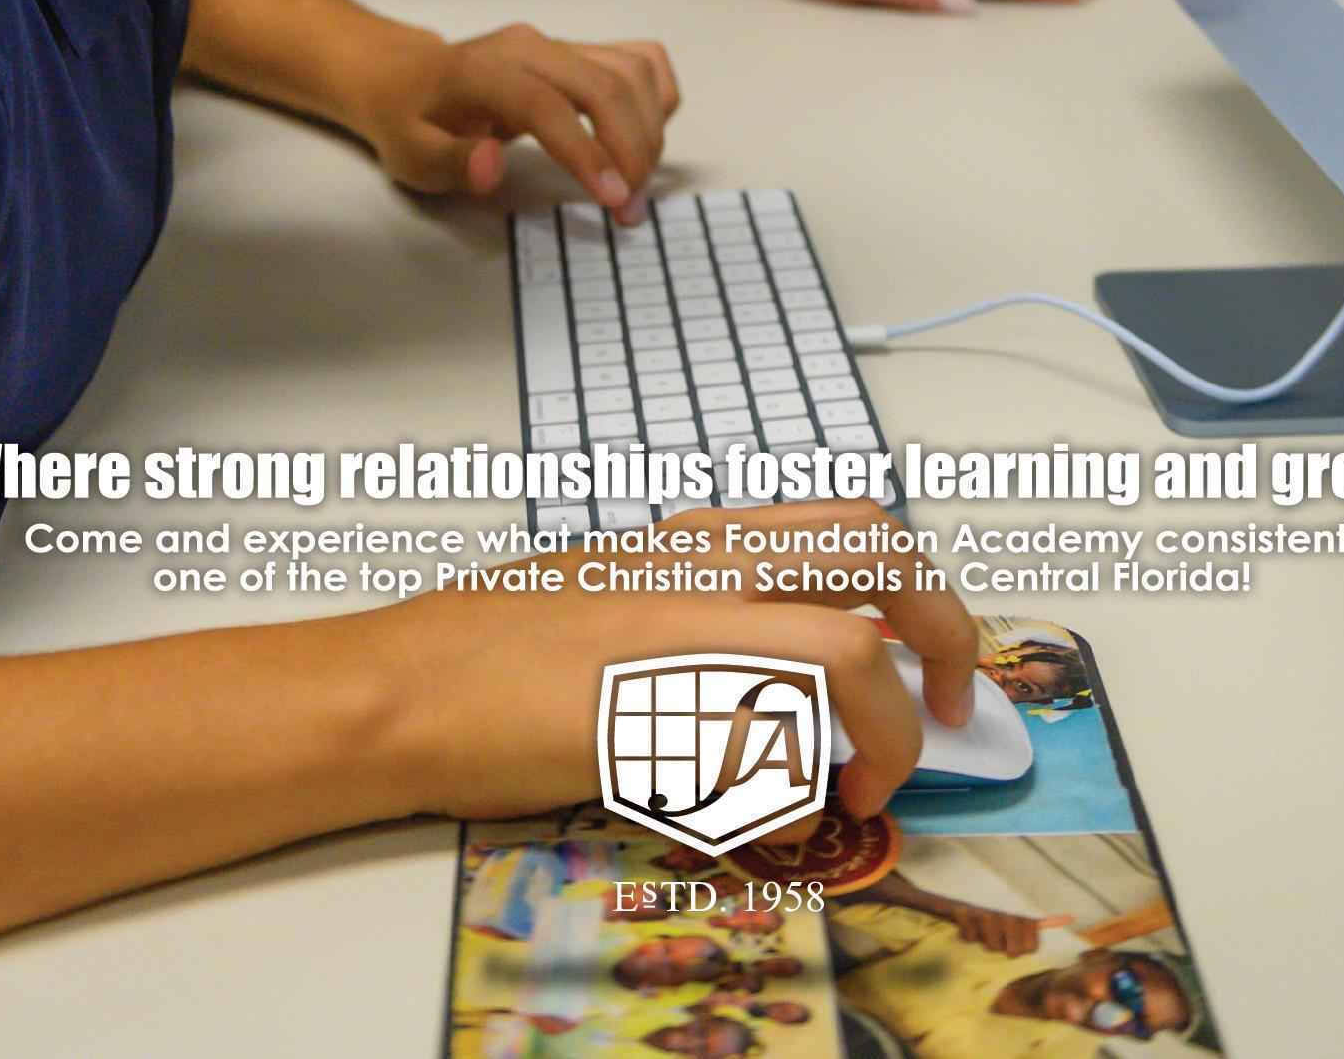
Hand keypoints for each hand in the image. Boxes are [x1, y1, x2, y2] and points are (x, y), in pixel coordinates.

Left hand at [351, 23, 677, 221]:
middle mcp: (530, 46)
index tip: (612, 199)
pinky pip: (638, 60)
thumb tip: (491, 166)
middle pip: (603, 84)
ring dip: (649, 130)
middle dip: (631, 149)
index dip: (586, 151)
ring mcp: (559, 44)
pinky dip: (656, 97)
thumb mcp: (410, 154)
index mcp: (483, 69)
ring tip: (636, 184)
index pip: (547, 104)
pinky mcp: (579, 51)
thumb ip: (452, 162)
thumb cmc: (410, 119)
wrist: (407, 75)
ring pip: (630, 71)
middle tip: (629, 208)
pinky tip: (647, 136)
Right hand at [365, 501, 977, 826]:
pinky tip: (775, 821)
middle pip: (878, 556)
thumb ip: (696, 600)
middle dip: (943, 634)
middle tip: (944, 713)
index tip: (934, 661)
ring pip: (844, 650)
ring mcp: (678, 637)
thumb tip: (780, 654)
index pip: (850, 523)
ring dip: (883, 732)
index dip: (921, 590)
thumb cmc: (489, 648)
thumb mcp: (611, 588)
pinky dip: (796, 795)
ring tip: (863, 788)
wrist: (400, 687)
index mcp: (696, 541)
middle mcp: (700, 570)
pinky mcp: (648, 716)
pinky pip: (770, 751)